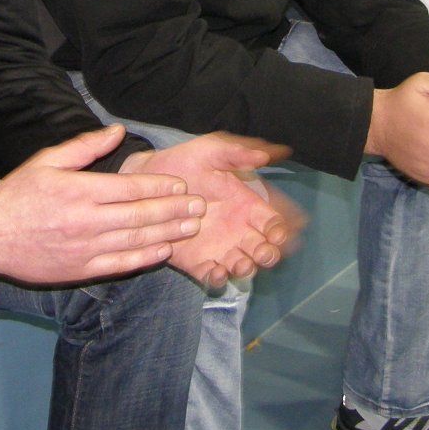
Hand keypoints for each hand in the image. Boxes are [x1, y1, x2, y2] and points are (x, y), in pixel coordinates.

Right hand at [0, 126, 203, 283]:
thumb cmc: (19, 193)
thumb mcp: (48, 160)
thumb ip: (85, 146)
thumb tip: (117, 130)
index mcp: (80, 190)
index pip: (130, 188)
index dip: (159, 186)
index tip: (181, 185)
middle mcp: (87, 221)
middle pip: (141, 215)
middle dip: (174, 210)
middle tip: (200, 207)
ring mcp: (86, 248)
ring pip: (136, 240)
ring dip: (168, 233)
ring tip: (192, 228)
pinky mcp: (81, 270)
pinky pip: (121, 264)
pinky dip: (145, 258)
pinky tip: (164, 250)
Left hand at [124, 134, 302, 287]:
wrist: (148, 179)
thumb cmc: (183, 162)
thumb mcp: (211, 150)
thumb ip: (237, 153)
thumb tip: (268, 155)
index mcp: (247, 205)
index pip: (273, 222)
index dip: (280, 229)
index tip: (278, 232)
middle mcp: (238, 230)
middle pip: (264, 248)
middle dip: (269, 254)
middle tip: (264, 252)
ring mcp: (220, 248)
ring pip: (242, 265)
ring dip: (246, 268)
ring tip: (240, 264)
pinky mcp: (198, 262)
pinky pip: (213, 276)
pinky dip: (218, 279)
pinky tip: (217, 272)